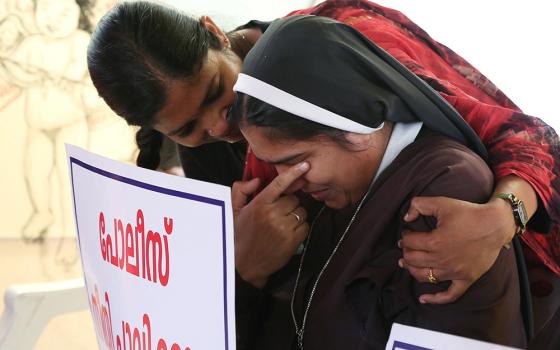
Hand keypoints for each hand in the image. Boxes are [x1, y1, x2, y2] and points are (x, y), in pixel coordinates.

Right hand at [232, 162, 309, 287]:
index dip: (294, 173)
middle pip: (294, 199)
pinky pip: (305, 227)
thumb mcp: (234, 211)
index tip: (305, 165)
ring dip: (296, 217)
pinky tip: (288, 235)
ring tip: (283, 225)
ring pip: (301, 212)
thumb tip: (257, 180)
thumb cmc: (240, 235)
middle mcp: (272, 214)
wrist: (245, 265)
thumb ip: (240, 191)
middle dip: (290, 205)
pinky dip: (300, 229)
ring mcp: (283, 227)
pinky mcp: (292, 240)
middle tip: (280, 214)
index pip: (279, 184)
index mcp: (259, 204)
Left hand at [399, 196, 513, 303]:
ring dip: (412, 270)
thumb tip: (406, 217)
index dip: (405, 236)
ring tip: (407, 264)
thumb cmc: (469, 213)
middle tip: (406, 246)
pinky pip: (449, 295)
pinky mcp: (466, 279)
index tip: (407, 232)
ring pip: (424, 276)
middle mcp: (443, 259)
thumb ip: (419, 205)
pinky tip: (423, 299)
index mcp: (435, 241)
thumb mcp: (442, 203)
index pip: (410, 242)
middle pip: (413, 260)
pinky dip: (435, 299)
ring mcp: (455, 272)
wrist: (496, 224)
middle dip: (406, 252)